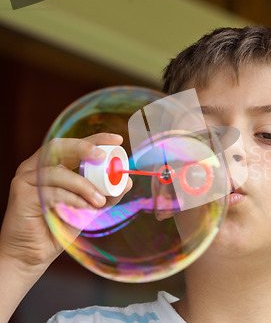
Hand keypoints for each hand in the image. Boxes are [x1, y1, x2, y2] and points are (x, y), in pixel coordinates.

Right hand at [0, 133, 130, 270]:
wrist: (33, 254)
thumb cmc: (60, 227)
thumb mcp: (90, 208)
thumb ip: (107, 195)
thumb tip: (127, 182)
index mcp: (53, 165)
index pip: (74, 144)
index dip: (96, 138)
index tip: (117, 140)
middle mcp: (37, 167)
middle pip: (59, 146)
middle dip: (84, 148)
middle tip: (103, 157)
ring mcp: (26, 179)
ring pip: (58, 172)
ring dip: (84, 185)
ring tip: (100, 201)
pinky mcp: (21, 195)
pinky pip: (52, 192)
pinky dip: (72, 199)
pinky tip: (84, 209)